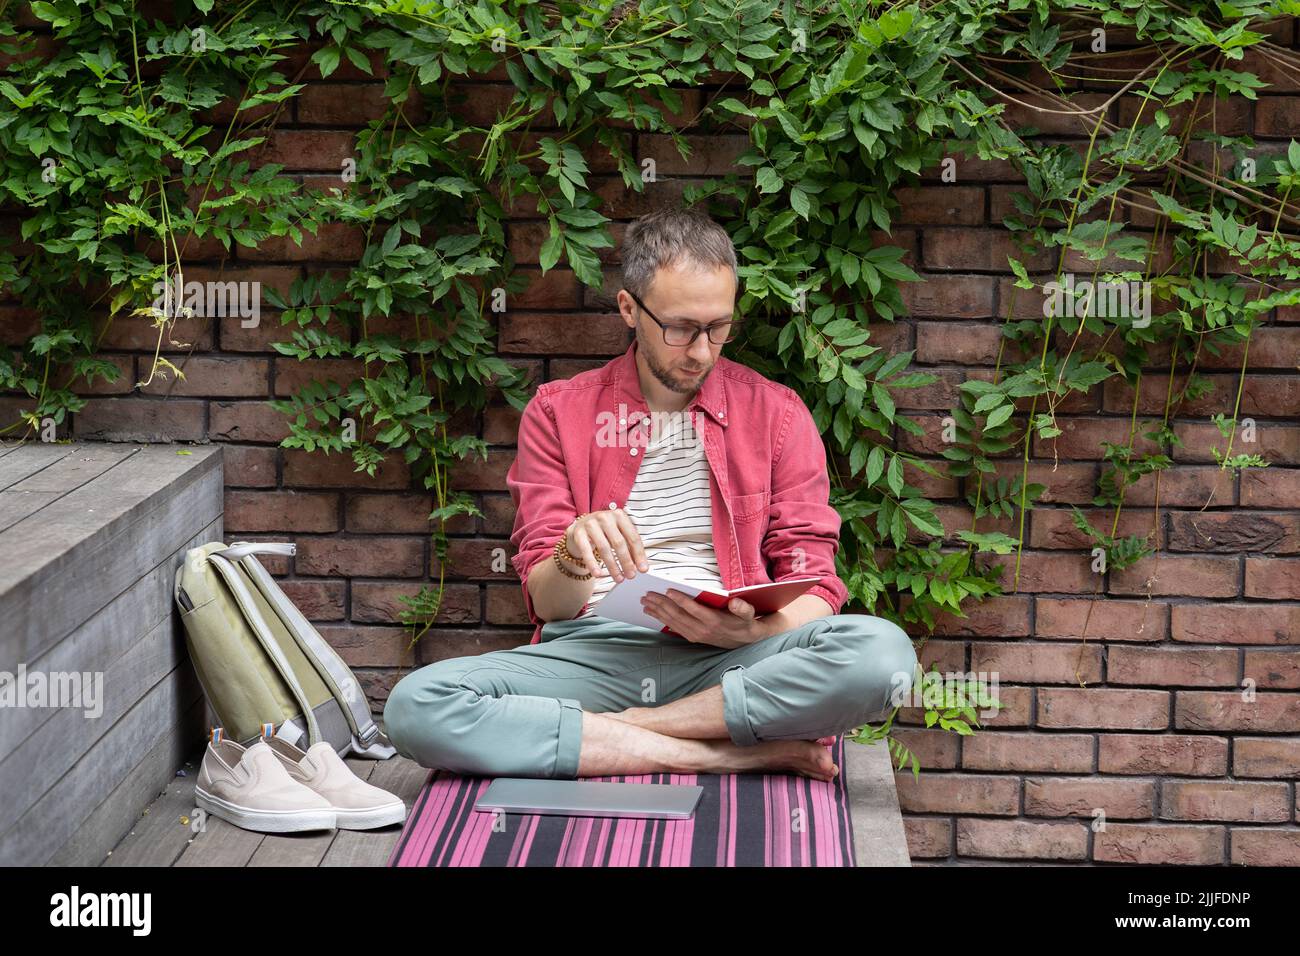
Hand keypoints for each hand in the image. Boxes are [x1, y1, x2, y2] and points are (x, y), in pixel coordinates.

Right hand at [564, 508, 648, 582]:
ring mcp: (590, 523)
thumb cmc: (604, 532)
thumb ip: (630, 547)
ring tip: (618, 578)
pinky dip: (592, 564)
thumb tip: (640, 565)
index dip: (639, 554)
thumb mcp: (619, 534)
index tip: (643, 569)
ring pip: (604, 548)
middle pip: (619, 543)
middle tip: (631, 575)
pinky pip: (586, 551)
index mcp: (619, 515)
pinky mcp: (578, 532)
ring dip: (612, 566)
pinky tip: (598, 574)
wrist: (580, 526)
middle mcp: (605, 517)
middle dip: (626, 562)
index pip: (633, 537)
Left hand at [640, 590, 775, 648]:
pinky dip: (661, 620)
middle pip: (678, 615)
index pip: (693, 609)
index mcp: (713, 621)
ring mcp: (695, 635)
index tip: (668, 590)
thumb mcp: (749, 615)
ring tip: (645, 602)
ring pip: (672, 622)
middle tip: (647, 594)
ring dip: (657, 612)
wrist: (745, 641)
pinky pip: (673, 628)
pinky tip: (653, 613)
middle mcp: (702, 629)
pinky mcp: (692, 637)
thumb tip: (736, 602)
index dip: (680, 599)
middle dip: (661, 604)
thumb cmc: (745, 622)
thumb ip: (743, 608)